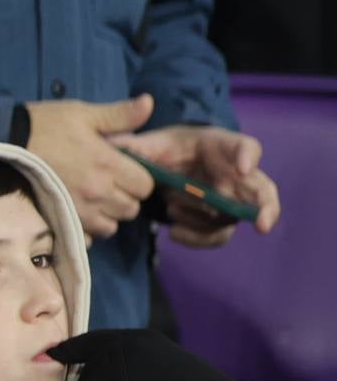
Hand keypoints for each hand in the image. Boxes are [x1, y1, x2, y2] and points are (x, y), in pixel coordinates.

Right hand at [24, 94, 155, 238]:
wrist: (3, 143)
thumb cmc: (44, 125)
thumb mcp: (83, 113)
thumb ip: (120, 114)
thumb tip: (149, 102)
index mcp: (108, 164)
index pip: (145, 186)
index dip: (139, 178)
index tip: (125, 171)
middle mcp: (97, 191)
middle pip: (130, 209)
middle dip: (125, 198)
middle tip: (109, 184)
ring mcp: (78, 209)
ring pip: (110, 226)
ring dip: (106, 215)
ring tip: (94, 200)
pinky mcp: (60, 220)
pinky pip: (86, 237)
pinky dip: (86, 229)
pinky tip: (78, 212)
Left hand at [111, 121, 280, 247]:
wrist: (164, 165)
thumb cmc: (163, 148)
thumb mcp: (150, 142)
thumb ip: (135, 145)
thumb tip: (114, 145)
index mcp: (220, 146)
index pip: (244, 146)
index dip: (248, 156)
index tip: (243, 167)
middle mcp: (234, 174)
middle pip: (262, 189)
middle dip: (266, 206)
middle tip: (262, 224)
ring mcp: (230, 199)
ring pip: (233, 218)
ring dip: (203, 220)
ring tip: (171, 207)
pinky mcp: (217, 218)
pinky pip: (217, 235)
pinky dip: (198, 238)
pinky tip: (174, 232)